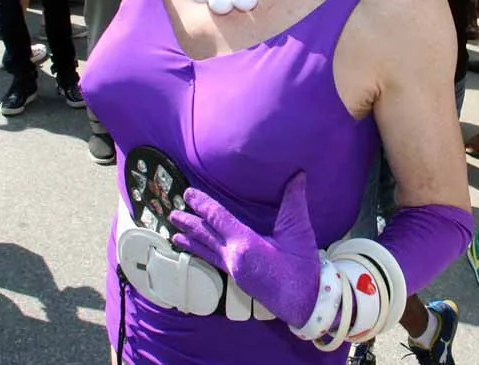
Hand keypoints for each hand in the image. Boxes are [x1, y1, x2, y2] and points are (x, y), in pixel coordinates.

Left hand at [169, 172, 319, 326]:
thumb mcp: (298, 232)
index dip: (203, 205)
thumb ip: (294, 202)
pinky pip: (214, 261)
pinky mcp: (238, 279)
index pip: (218, 219)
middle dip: (189, 223)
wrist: (306, 304)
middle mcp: (234, 257)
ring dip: (191, 240)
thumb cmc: (302, 268)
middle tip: (172, 213)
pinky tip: (196, 252)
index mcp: (245, 244)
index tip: (189, 194)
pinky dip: (202, 254)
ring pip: (207, 250)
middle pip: (206, 236)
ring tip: (174, 234)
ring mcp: (234, 270)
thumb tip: (298, 175)